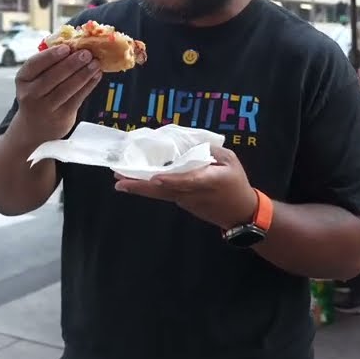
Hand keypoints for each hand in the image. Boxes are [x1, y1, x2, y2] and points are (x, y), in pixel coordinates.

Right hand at [12, 44, 102, 143]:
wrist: (35, 127)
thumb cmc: (39, 94)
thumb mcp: (35, 79)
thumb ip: (49, 64)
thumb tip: (74, 44)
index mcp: (23, 79)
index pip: (34, 64)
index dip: (50, 56)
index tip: (66, 47)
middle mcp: (30, 94)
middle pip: (53, 77)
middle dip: (72, 64)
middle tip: (87, 53)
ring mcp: (45, 108)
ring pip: (67, 88)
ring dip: (84, 74)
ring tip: (95, 63)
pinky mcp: (61, 117)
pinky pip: (77, 98)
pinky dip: (89, 86)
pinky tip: (96, 75)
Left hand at [113, 145, 258, 229]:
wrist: (240, 213)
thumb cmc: (236, 183)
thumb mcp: (230, 160)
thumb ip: (211, 150)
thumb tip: (189, 145)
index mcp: (207, 181)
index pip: (187, 181)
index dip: (171, 180)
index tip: (155, 178)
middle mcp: (192, 193)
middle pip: (164, 190)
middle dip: (140, 186)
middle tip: (119, 182)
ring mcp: (185, 201)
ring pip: (161, 194)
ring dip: (140, 187)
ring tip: (120, 181)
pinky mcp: (182, 204)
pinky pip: (165, 194)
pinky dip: (150, 188)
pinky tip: (137, 181)